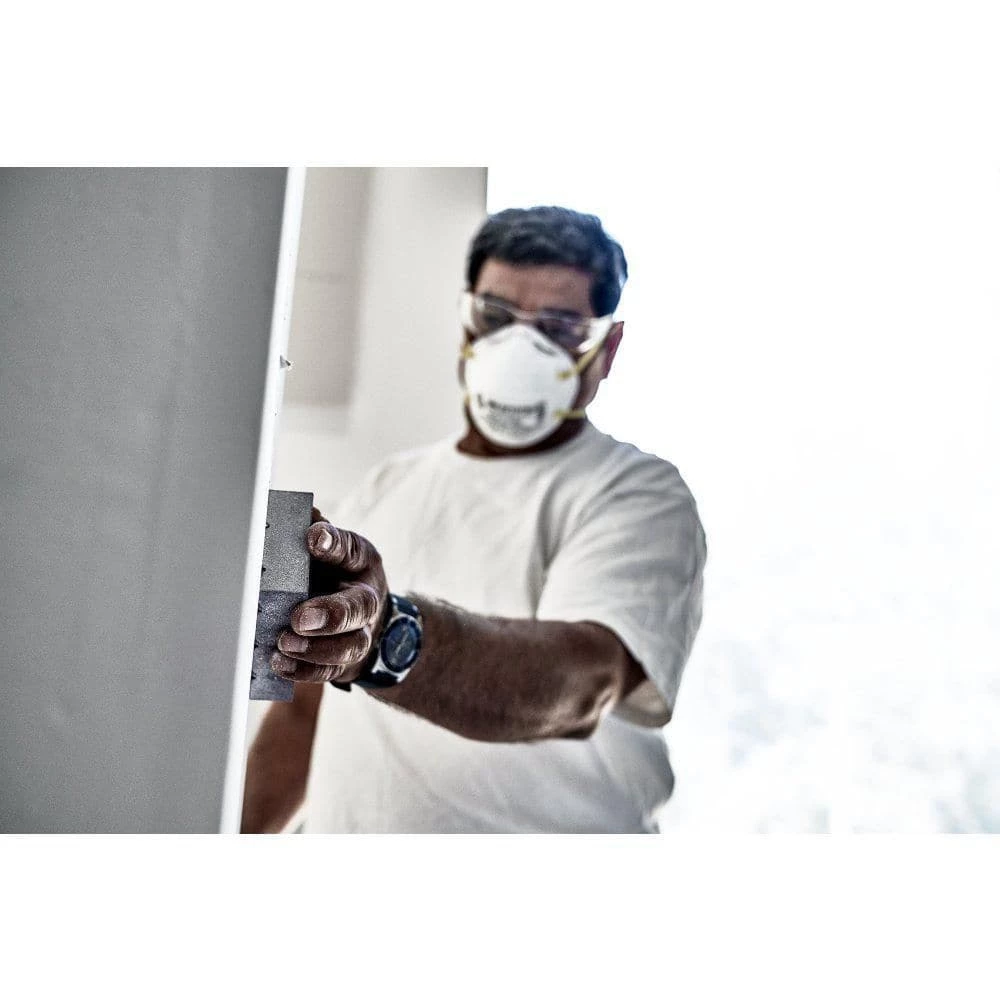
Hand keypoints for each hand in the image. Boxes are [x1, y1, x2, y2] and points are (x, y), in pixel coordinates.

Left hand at [270, 510, 389, 684]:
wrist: (364, 618)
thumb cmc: (337, 575)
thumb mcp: (333, 549)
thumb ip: (317, 535)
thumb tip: (301, 513)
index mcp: (361, 562)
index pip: (350, 550)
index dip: (333, 544)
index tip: (313, 537)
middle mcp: (366, 599)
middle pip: (358, 608)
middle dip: (331, 614)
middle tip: (300, 617)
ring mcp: (358, 634)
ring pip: (348, 647)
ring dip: (316, 648)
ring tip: (286, 642)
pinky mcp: (343, 662)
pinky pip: (328, 672)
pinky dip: (303, 670)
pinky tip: (279, 662)